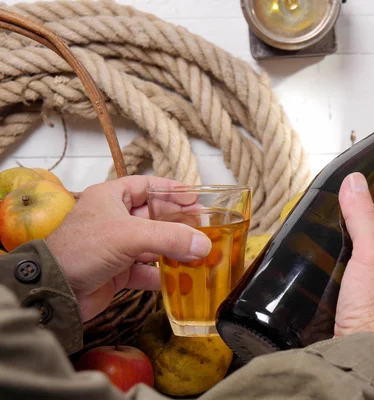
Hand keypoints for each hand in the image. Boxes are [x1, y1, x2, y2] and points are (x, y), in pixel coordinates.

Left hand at [46, 176, 211, 322]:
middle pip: (155, 216)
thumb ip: (169, 237)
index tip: (195, 197)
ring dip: (175, 250)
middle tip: (205, 227)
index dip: (172, 190)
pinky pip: (147, 270)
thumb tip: (204, 245)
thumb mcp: (129, 235)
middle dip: (179, 222)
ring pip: (154, 244)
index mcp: (110, 197)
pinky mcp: (118, 272)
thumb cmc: (83, 249)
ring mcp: (117, 247)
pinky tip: (182, 278)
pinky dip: (164, 275)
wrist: (55, 292)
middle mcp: (114, 219)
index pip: (146, 185)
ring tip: (200, 253)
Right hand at [334, 172, 373, 355]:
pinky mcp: (353, 330)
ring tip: (320, 264)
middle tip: (332, 243)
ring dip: (342, 279)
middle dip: (355, 257)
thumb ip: (363, 218)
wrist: (356, 357)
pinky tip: (316, 292)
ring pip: (358, 289)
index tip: (360, 223)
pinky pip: (343, 307)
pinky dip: (332, 299)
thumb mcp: (370, 253)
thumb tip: (355, 180)